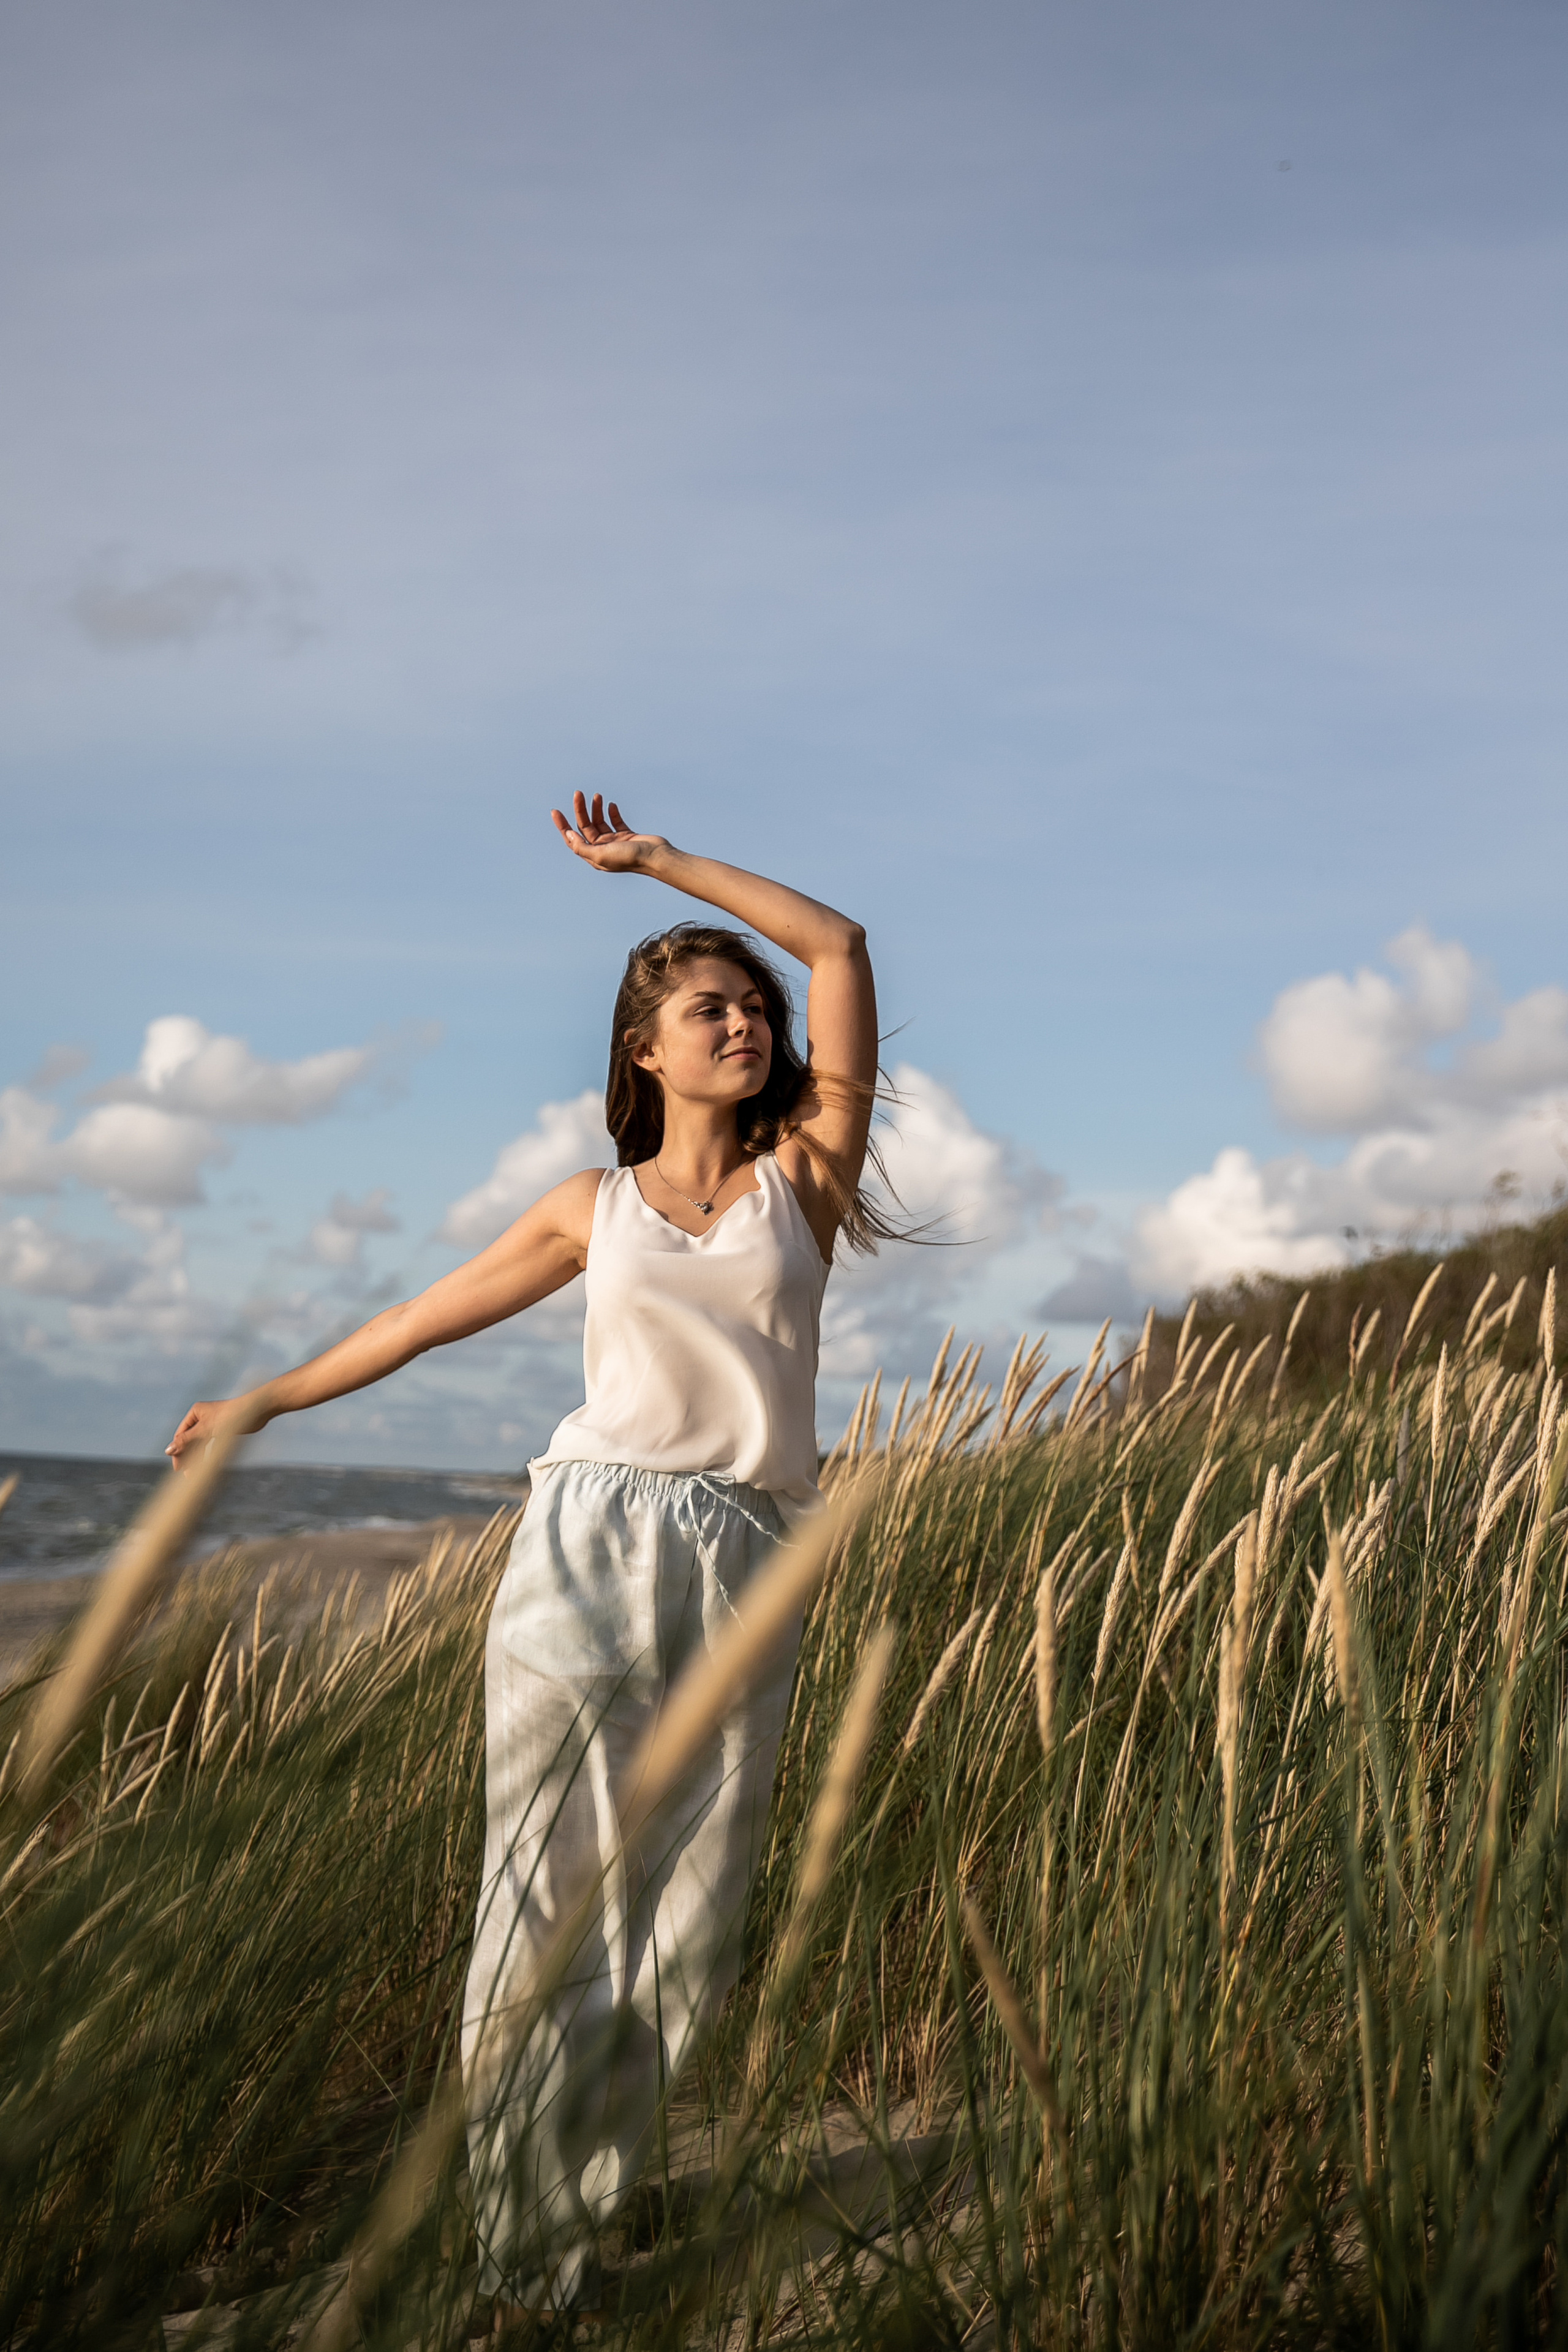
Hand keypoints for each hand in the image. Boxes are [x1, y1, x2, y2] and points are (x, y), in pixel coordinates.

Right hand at [166, 1395, 255, 1472]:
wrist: (256, 1411)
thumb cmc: (230, 1416)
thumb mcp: (205, 1429)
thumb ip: (186, 1440)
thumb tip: (168, 1450)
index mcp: (195, 1413)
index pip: (181, 1435)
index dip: (178, 1452)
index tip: (178, 1468)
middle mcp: (202, 1418)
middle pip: (190, 1441)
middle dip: (188, 1457)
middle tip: (186, 1475)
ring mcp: (213, 1424)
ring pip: (201, 1445)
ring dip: (197, 1459)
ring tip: (194, 1475)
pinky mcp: (223, 1431)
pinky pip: (211, 1445)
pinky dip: (208, 1456)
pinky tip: (206, 1467)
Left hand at [550, 793, 668, 873]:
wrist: (655, 857)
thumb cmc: (629, 858)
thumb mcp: (600, 855)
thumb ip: (582, 847)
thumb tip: (569, 834)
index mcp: (594, 855)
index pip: (573, 839)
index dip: (562, 826)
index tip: (555, 811)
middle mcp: (602, 849)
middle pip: (586, 826)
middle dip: (580, 809)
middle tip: (578, 793)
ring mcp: (615, 842)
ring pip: (599, 821)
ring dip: (596, 808)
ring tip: (597, 796)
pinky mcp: (627, 835)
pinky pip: (615, 821)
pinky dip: (612, 812)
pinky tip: (611, 805)